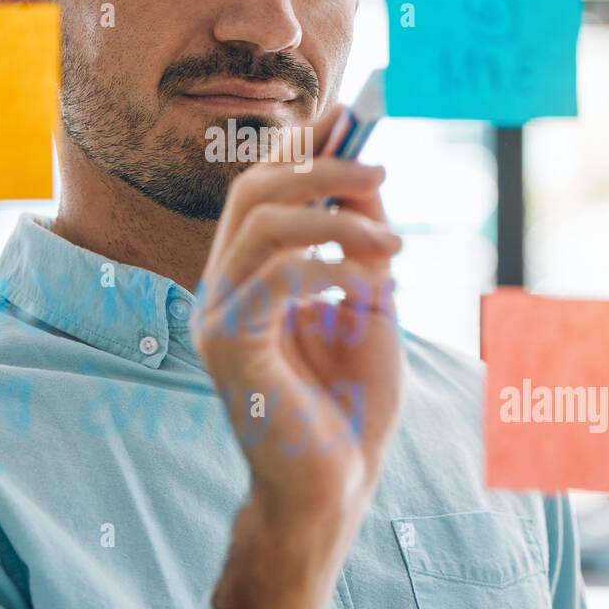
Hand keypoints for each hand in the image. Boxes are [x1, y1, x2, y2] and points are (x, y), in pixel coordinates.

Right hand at [191, 103, 404, 524]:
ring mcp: (216, 316)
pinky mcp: (227, 346)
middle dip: (320, 168)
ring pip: (260, 224)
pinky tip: (373, 290)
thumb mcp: (368, 305)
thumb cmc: (352, 404)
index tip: (352, 120)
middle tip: (380, 171)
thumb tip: (365, 176)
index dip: (303, 147)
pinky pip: (276, 277)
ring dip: (337, 219)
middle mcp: (221, 287)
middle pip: (252, 191)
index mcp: (248, 276)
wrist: (335, 488)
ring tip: (392, 245)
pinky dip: (331, 269)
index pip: (261, 189)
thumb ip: (359, 244)